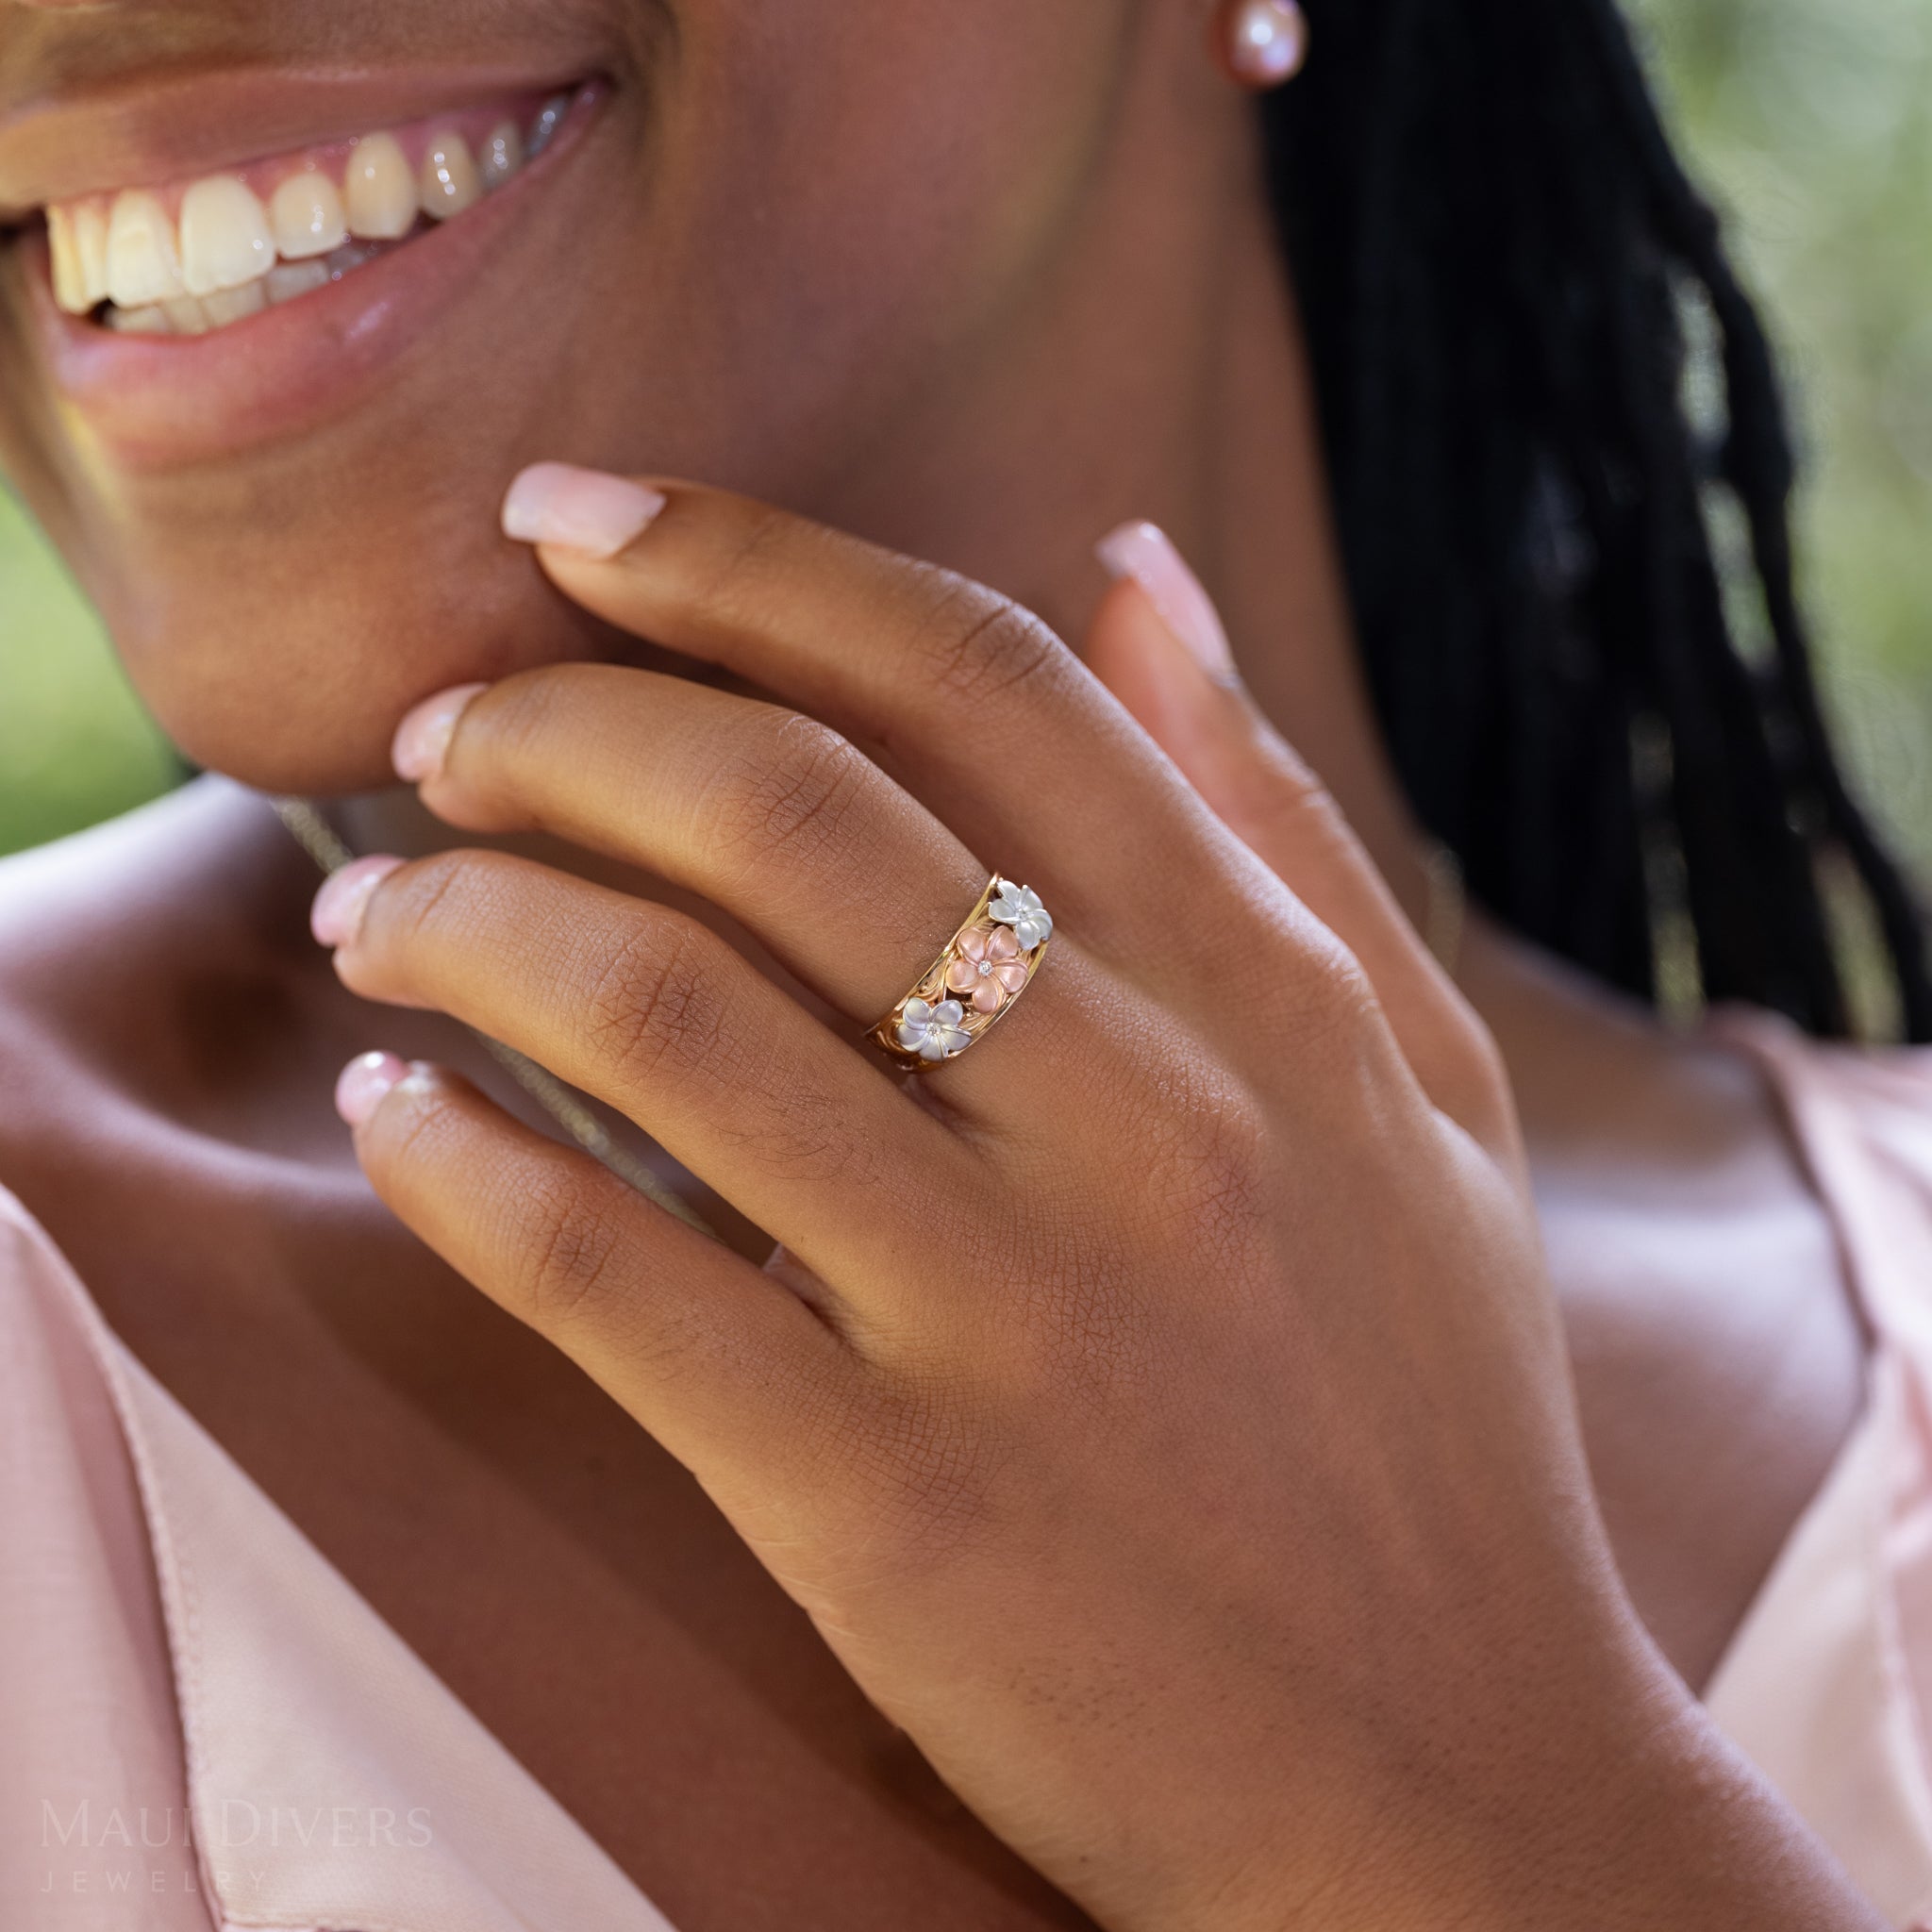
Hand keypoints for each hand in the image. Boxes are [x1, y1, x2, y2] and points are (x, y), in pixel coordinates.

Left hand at [315, 469, 1879, 1929]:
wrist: (1448, 1781)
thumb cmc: (1429, 1420)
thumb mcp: (1413, 1090)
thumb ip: (1274, 822)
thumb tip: (1143, 572)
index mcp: (1268, 996)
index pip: (974, 681)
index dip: (746, 561)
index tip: (577, 520)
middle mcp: (1147, 1116)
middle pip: (784, 810)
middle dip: (560, 725)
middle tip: (443, 729)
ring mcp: (1013, 1314)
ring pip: (663, 1015)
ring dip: (466, 920)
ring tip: (385, 908)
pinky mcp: (890, 1507)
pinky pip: (614, 1282)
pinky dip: (458, 1170)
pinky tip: (395, 1113)